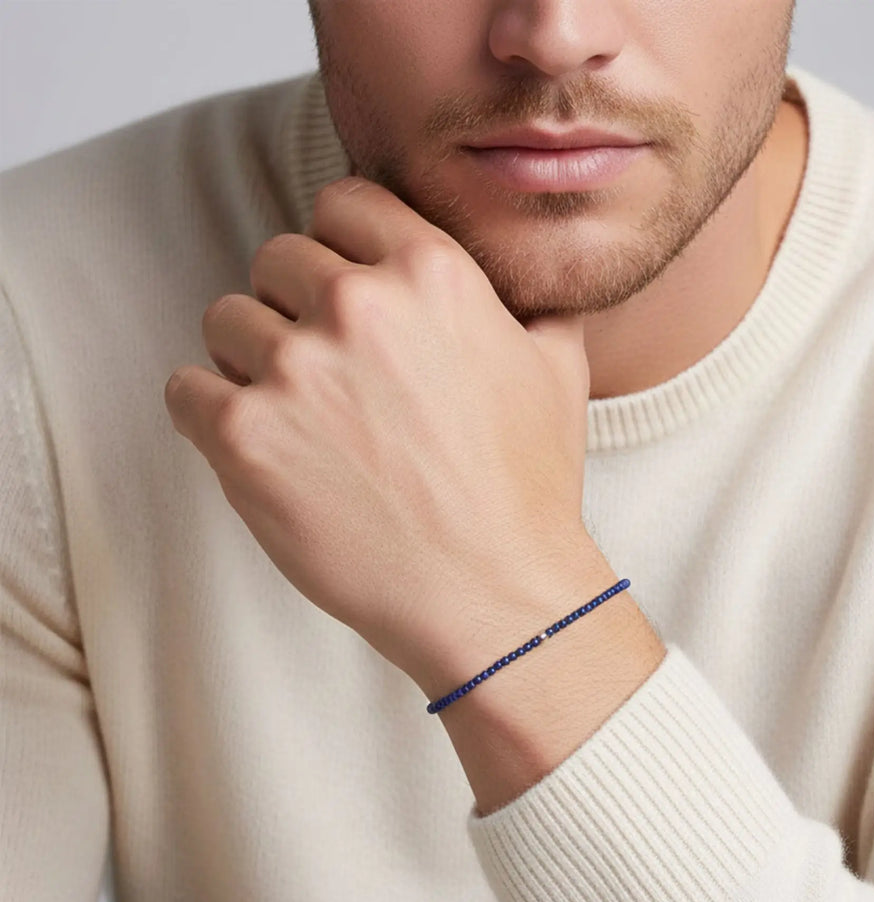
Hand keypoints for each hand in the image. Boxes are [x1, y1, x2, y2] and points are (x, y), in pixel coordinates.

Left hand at [164, 176, 592, 675]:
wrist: (493, 595)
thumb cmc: (527, 490)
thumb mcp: (558, 374)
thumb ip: (532, 306)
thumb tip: (523, 285)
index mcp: (432, 274)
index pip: (342, 203)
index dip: (339, 246)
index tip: (342, 288)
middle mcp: (358, 306)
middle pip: (276, 257)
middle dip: (294, 304)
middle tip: (325, 369)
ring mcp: (295, 370)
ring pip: (225, 321)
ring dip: (251, 361)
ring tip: (298, 418)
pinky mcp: (245, 438)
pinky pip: (185, 390)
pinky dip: (210, 414)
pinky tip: (259, 445)